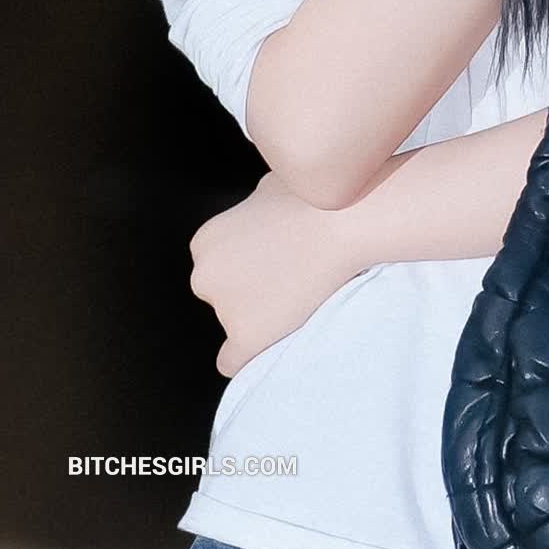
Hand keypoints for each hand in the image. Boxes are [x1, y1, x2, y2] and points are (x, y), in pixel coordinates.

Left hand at [188, 170, 369, 377]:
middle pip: (220, 295)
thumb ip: (252, 208)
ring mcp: (224, 309)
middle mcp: (205, 275)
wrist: (344, 222)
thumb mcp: (269, 188)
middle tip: (288, 281)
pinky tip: (268, 349)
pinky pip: (232, 361)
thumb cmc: (311, 199)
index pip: (215, 266)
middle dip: (249, 290)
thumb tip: (259, 211)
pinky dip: (249, 357)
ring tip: (296, 300)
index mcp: (206, 240)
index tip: (275, 263)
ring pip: (234, 324)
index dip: (247, 265)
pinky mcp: (246, 337)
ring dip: (259, 317)